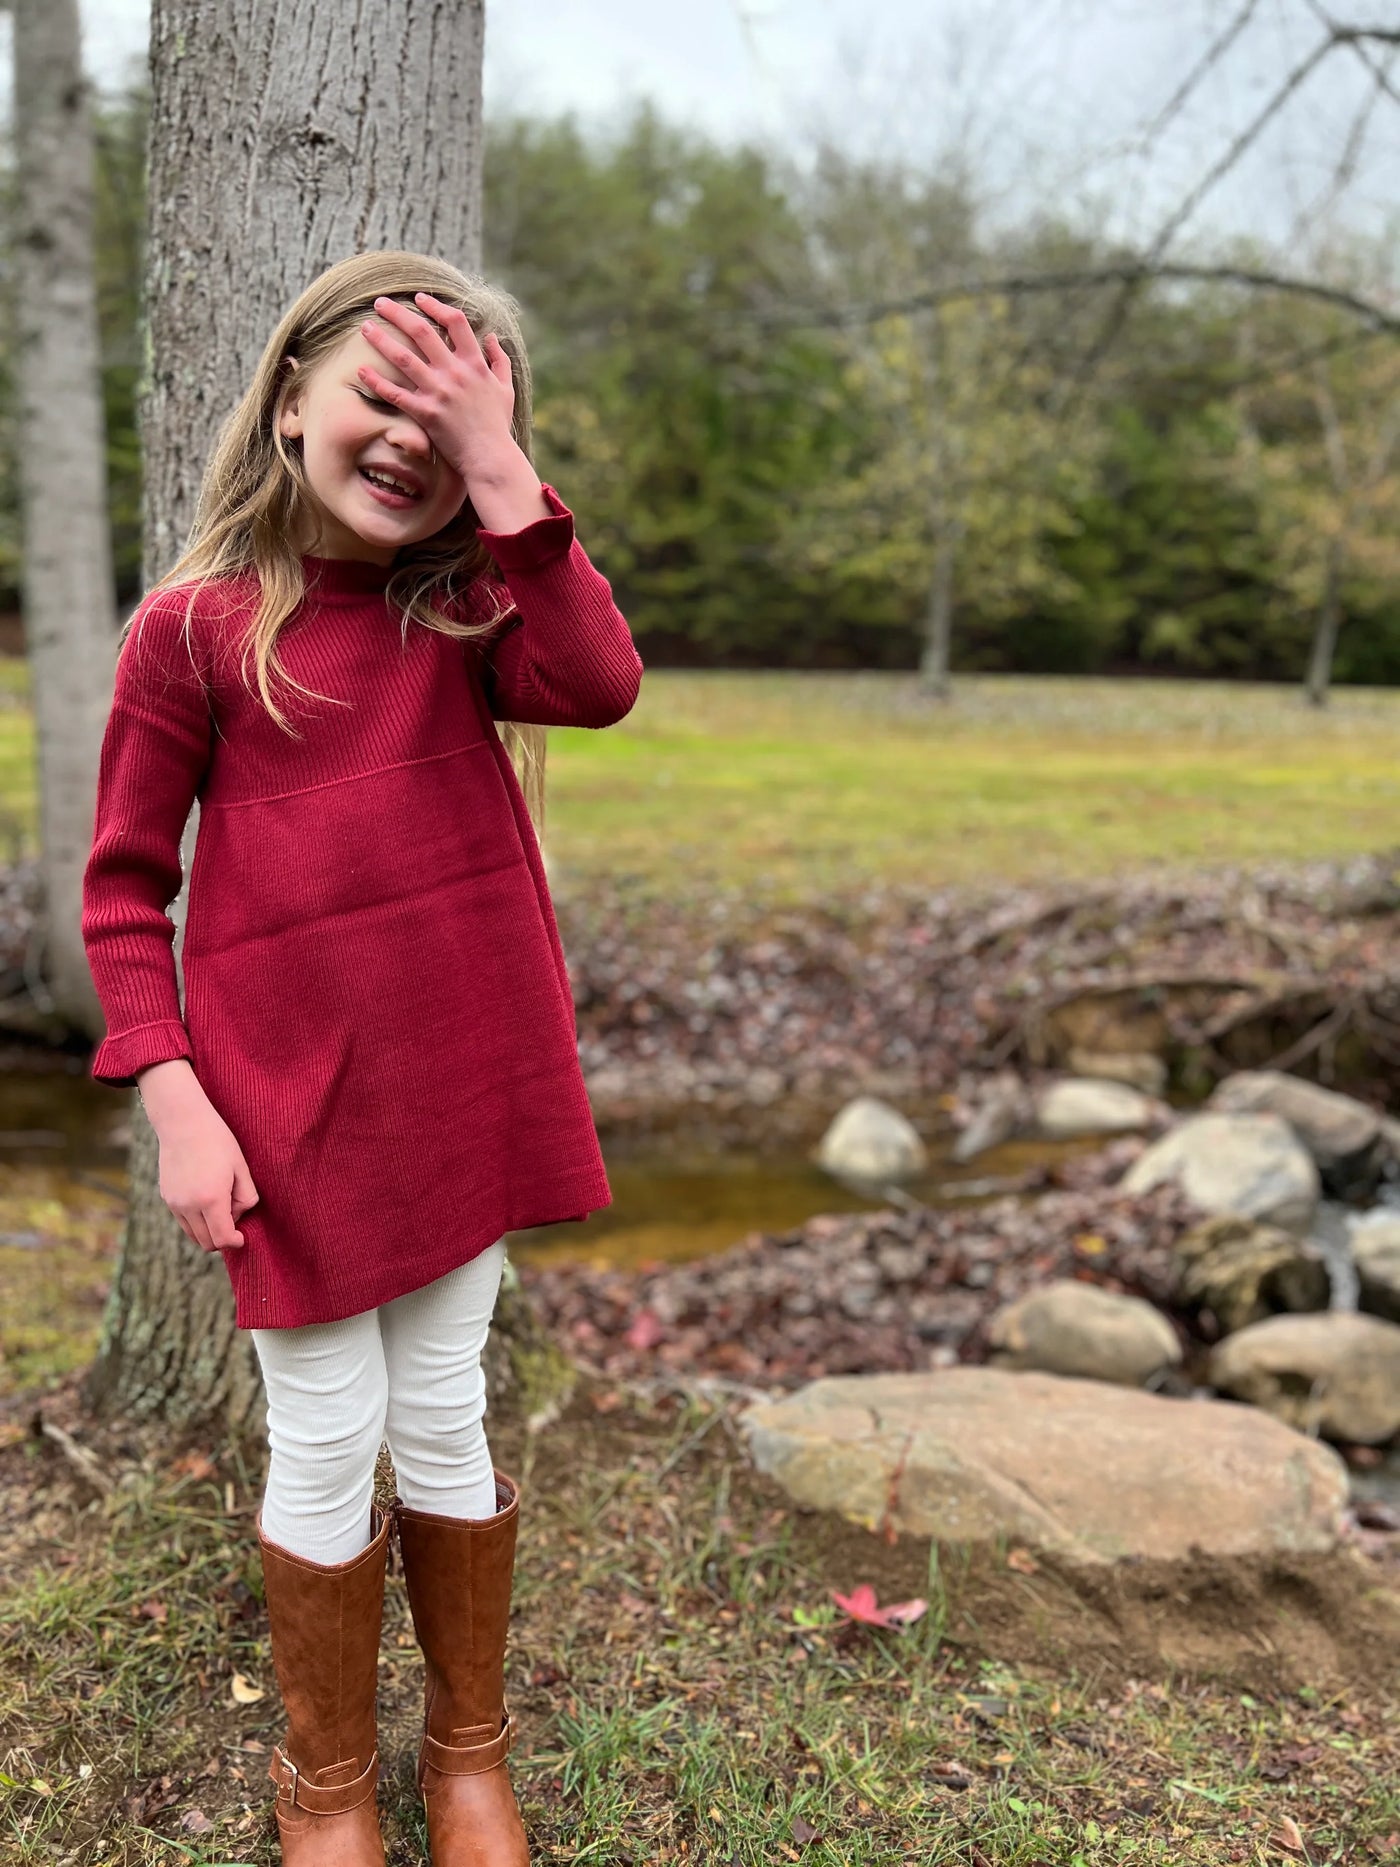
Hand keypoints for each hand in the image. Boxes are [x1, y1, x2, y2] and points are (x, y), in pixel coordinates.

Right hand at [136, 1059, 259, 1252]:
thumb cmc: (218, 1141)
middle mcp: (189, 1206)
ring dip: (208, 1231)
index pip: (223, 1238)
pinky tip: (206, 1202)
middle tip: (234, 1221)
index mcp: (211, 1199)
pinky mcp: (167, 1198)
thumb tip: (238, 1217)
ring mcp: (175, 1203)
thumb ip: (246, 1198)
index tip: (242, 1237)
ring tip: (221, 1209)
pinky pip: (183, 1221)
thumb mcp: (241, 1168)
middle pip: (206, 1242)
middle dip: (223, 1239)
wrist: (183, 1122)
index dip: (235, 1242)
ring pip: (192, 1234)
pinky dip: (196, 1221)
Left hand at [358, 293, 532, 497]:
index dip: (435, 306)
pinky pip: (395, 394)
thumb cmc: (497, 425)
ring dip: (381, 340)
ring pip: (403, 358)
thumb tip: (492, 337)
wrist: (490, 458)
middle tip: (380, 303)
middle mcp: (454, 373)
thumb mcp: (505, 389)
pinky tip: (361, 370)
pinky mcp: (425, 413)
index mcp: (474, 363)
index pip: (455, 321)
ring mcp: (439, 392)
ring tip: (365, 328)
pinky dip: (377, 382)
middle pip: (422, 332)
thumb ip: (500, 360)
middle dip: (398, 313)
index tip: (419, 299)